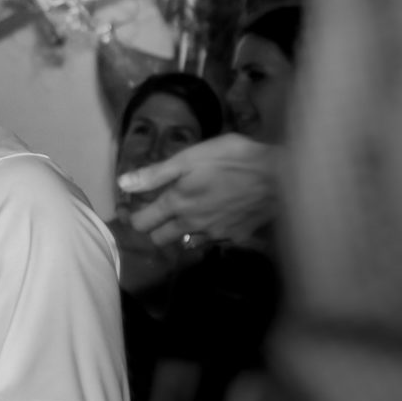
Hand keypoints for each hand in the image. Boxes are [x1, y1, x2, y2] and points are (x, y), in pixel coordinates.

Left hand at [117, 134, 280, 246]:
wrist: (279, 176)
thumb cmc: (233, 159)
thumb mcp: (190, 157)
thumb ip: (156, 173)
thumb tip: (122, 184)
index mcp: (177, 203)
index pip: (141, 223)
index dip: (137, 215)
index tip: (143, 204)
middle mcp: (191, 224)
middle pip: (159, 240)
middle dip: (156, 227)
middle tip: (165, 209)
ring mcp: (214, 234)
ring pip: (185, 242)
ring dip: (182, 232)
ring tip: (192, 212)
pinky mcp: (235, 237)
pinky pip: (213, 241)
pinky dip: (209, 232)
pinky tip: (218, 216)